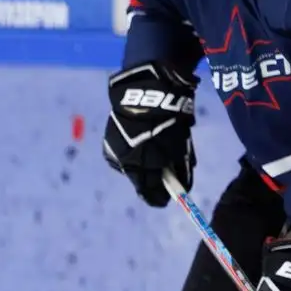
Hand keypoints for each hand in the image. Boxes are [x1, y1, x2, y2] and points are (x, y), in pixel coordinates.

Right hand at [102, 61, 195, 207]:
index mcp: (141, 167)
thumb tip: (182, 185)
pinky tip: (142, 144)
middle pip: (139, 180)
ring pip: (130, 167)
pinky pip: (123, 155)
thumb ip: (178, 167)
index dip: (160, 197)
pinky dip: (134, 154)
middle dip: (152, 180)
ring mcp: (114, 152)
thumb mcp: (179, 145)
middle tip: (165, 177)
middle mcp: (123, 163)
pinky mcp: (109, 140)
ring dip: (142, 166)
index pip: (150, 191)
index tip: (169, 200)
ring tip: (154, 156)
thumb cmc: (169, 119)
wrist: (146, 91)